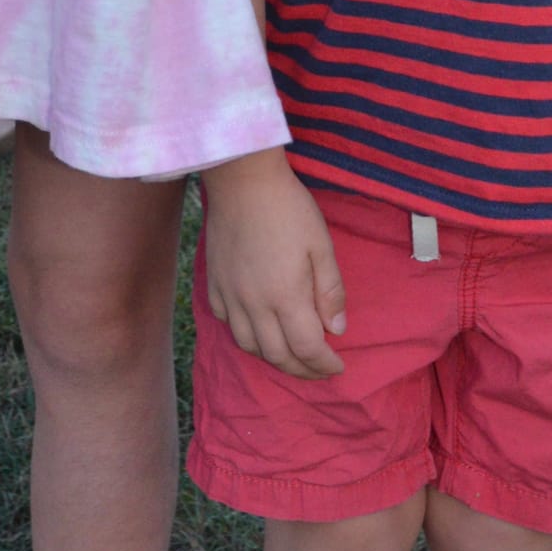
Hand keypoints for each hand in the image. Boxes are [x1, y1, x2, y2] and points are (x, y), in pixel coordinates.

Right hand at [201, 150, 345, 378]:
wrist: (242, 179)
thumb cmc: (289, 208)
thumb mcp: (321, 245)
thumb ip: (330, 291)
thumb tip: (336, 330)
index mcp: (285, 296)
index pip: (307, 348)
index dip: (324, 365)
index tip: (338, 367)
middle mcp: (254, 304)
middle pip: (277, 355)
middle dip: (302, 370)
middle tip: (319, 369)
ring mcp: (230, 295)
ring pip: (249, 346)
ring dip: (273, 357)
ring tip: (291, 354)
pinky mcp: (213, 283)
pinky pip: (227, 323)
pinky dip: (246, 335)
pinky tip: (258, 327)